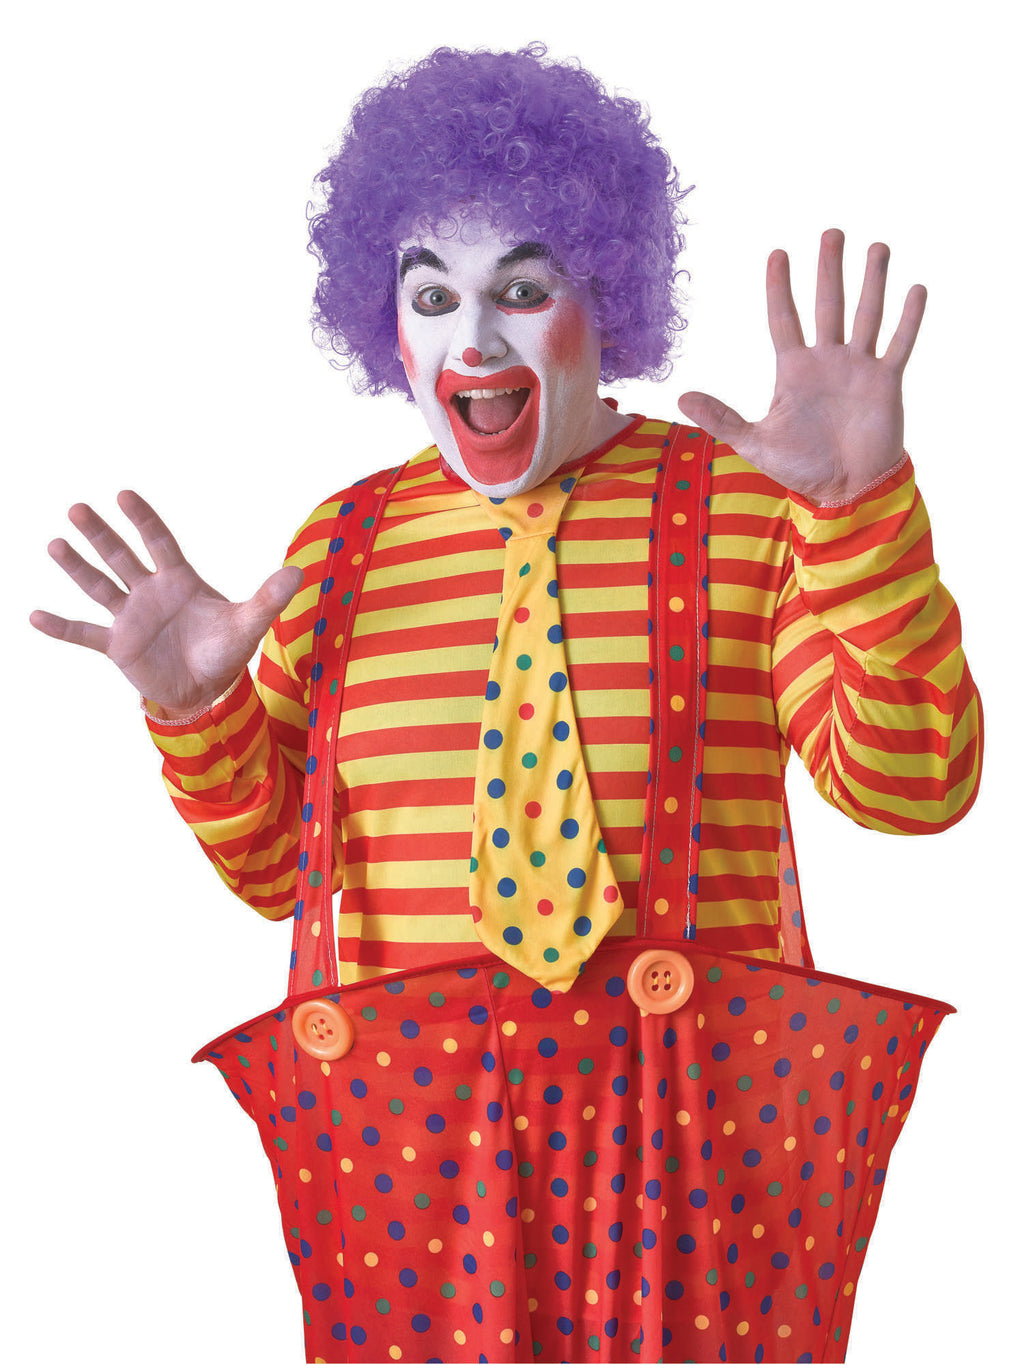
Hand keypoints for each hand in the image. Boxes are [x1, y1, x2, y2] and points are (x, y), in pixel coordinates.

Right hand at [30, 491, 303, 715]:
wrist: (208, 691)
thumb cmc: (227, 651)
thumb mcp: (249, 624)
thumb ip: (269, 598)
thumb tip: (299, 572)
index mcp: (180, 580)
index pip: (159, 541)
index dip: (143, 519)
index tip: (124, 494)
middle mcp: (150, 592)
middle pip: (121, 556)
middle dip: (100, 534)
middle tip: (78, 509)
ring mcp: (131, 618)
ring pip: (99, 586)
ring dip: (77, 567)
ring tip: (54, 544)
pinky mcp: (119, 646)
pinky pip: (85, 634)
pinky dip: (61, 627)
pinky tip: (35, 616)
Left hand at [678, 228, 926, 503]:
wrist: (844, 491)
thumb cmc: (801, 469)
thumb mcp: (755, 442)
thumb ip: (721, 418)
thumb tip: (680, 397)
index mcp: (794, 370)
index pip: (783, 319)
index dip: (779, 287)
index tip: (777, 254)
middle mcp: (827, 361)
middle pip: (827, 304)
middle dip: (829, 269)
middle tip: (831, 232)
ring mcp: (858, 369)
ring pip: (866, 314)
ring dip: (872, 281)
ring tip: (877, 246)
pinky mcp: (885, 383)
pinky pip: (899, 344)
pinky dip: (908, 319)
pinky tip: (916, 289)